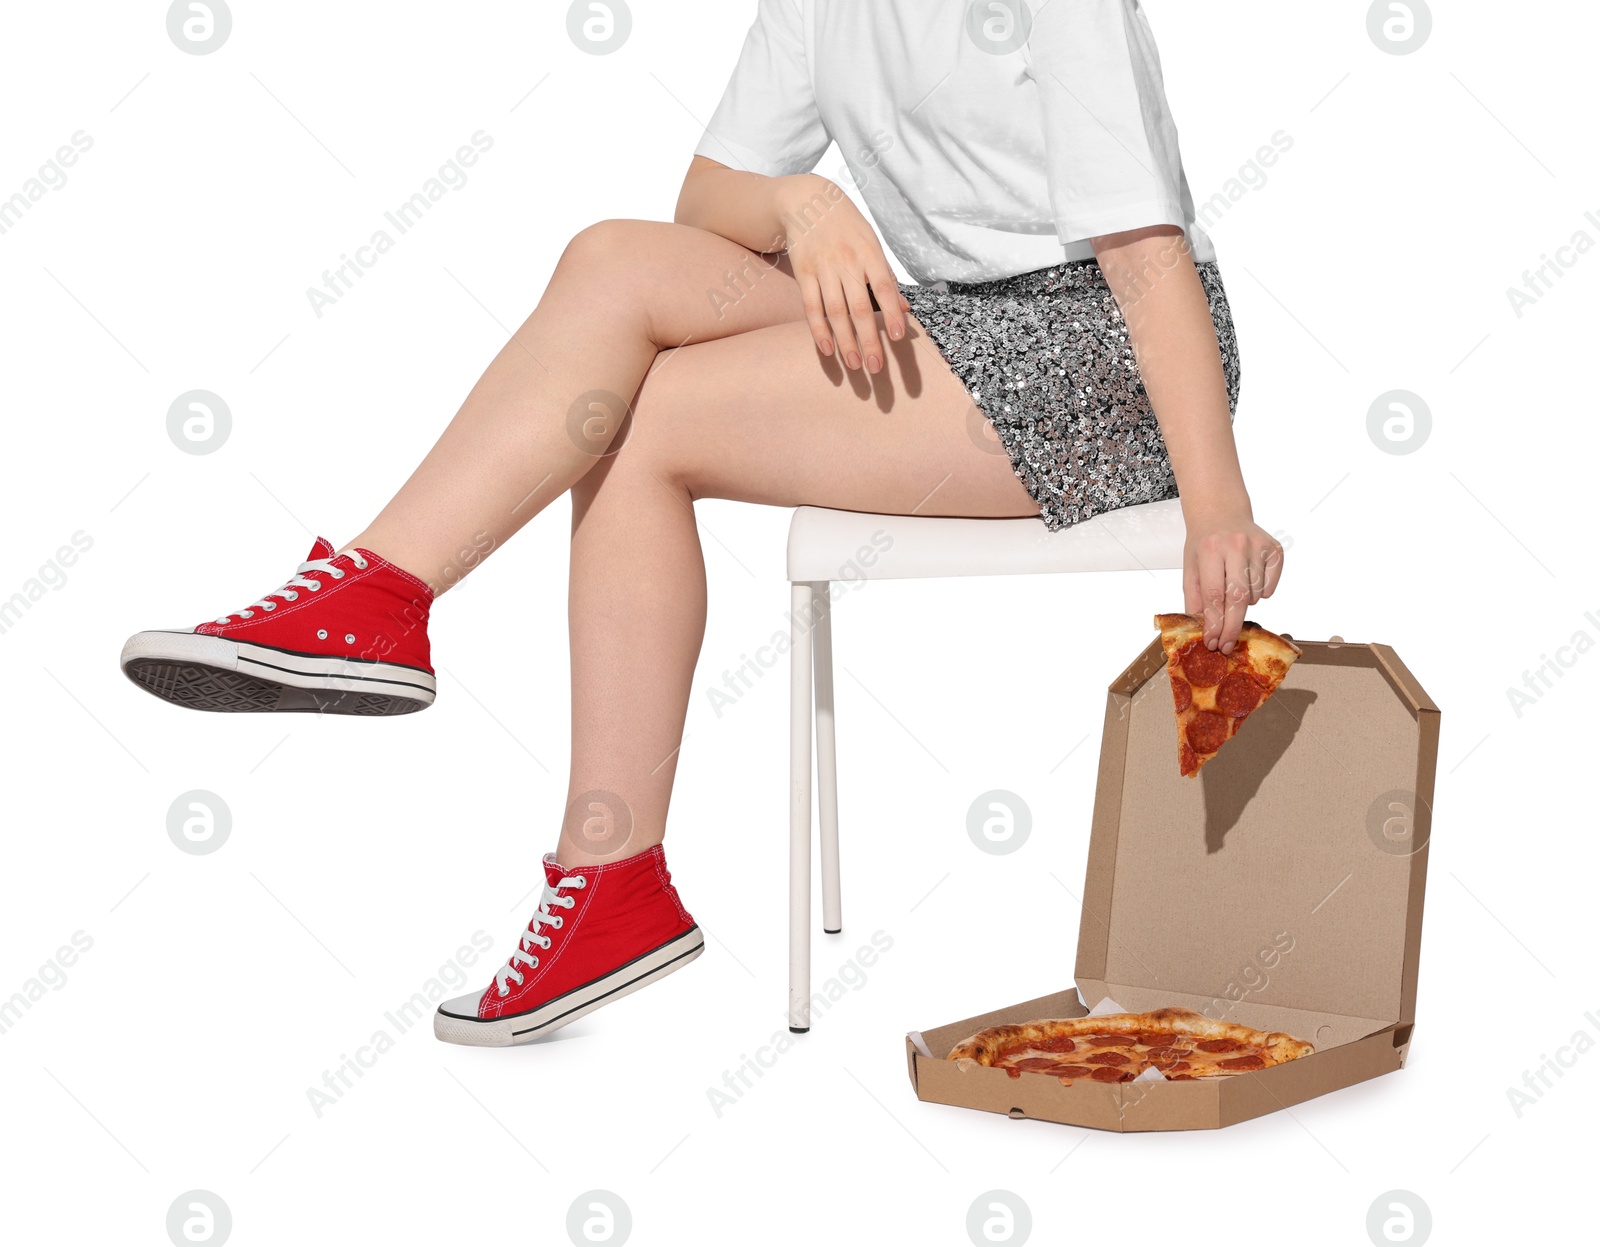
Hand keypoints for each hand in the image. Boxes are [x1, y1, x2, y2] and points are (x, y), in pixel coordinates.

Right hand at [780, 175, 909, 373]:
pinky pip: (811, 306)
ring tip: (856, 366)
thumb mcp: (872, 243)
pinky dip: (819, 329)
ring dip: (846, 341)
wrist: (808, 200)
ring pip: (835, 312)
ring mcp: (823, 268)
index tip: (897, 338)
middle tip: (877, 367)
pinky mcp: (803, 273)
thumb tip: (905, 309)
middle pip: (859, 307)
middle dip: (869, 339)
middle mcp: (846, 261)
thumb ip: (887, 277)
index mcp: (869, 252)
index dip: (891, 312)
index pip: (884, 286)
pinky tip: (828, 349)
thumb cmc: (848, 227)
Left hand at [1182, 510, 1284, 653]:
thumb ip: (1195, 598)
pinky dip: (1259, 593)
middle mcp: (1237, 545)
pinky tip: (1248, 578)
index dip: (1214, 623)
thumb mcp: (1190, 567)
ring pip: (1254, 596)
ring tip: (1232, 586)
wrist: (1221, 512)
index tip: (1212, 642)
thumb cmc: (1204, 544)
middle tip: (1226, 646)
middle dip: (1231, 627)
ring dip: (1242, 604)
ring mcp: (1259, 546)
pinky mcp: (1276, 550)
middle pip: (1238, 598)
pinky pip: (1269, 589)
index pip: (1214, 594)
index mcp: (1211, 549)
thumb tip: (1206, 630)